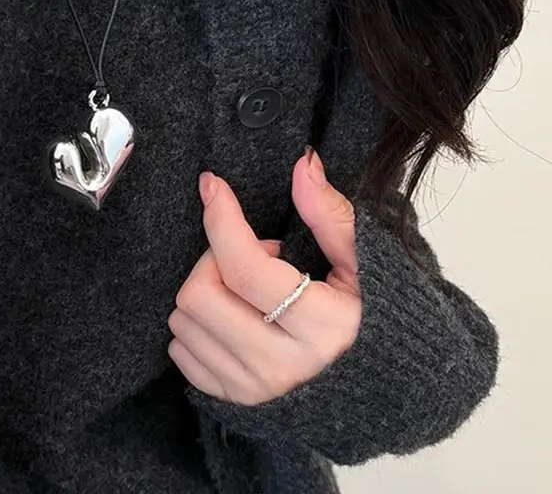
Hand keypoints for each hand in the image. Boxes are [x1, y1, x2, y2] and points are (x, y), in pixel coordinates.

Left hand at [167, 147, 362, 405]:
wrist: (384, 392)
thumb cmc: (376, 317)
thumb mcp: (365, 263)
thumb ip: (331, 213)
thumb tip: (302, 163)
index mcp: (322, 327)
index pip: (244, 267)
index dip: (221, 217)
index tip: (212, 185)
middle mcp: (283, 365)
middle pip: (200, 294)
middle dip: (214, 259)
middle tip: (252, 256)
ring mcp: (256, 389)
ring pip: (184, 322)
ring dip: (206, 289)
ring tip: (248, 289)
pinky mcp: (237, 402)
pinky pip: (182, 353)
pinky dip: (198, 324)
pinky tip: (233, 314)